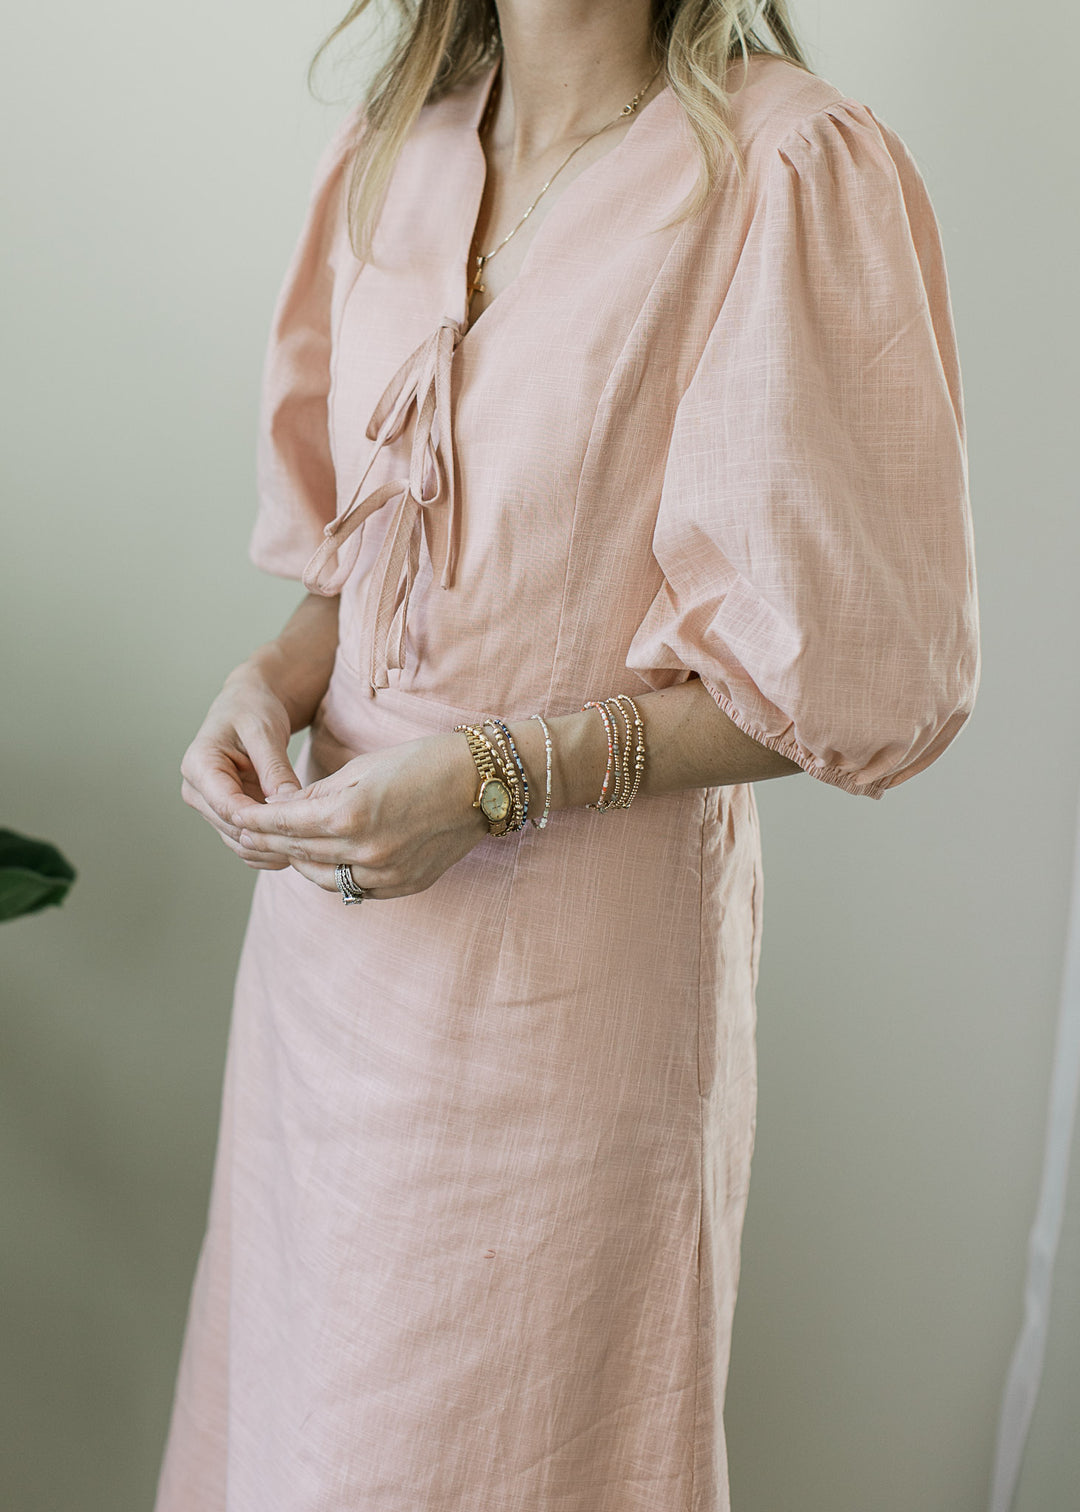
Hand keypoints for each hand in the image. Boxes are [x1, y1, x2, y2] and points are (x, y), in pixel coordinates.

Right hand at [180, 667, 302, 870]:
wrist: (247, 705)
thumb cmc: (252, 709)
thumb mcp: (265, 731)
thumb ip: (274, 768)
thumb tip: (287, 803)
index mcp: (199, 765)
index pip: (227, 805)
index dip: (260, 820)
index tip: (295, 825)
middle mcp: (197, 790)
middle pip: (232, 829)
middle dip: (270, 836)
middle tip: (311, 840)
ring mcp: (210, 806)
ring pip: (239, 842)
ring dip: (271, 847)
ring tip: (309, 845)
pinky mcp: (226, 814)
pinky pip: (246, 841)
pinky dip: (269, 847)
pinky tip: (297, 846)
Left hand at [232, 731, 488, 897]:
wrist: (487, 784)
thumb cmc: (426, 761)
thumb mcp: (364, 767)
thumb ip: (319, 793)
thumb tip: (283, 808)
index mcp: (350, 816)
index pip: (283, 823)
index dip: (255, 819)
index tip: (236, 814)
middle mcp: (364, 852)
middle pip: (296, 852)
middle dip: (269, 841)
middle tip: (248, 831)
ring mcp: (386, 875)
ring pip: (321, 878)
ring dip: (300, 861)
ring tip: (286, 845)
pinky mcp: (405, 886)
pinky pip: (355, 889)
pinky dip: (335, 874)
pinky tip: (328, 859)